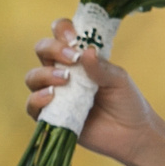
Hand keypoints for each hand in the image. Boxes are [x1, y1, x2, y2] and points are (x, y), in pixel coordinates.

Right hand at [29, 18, 160, 165]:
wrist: (132, 135)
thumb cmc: (126, 102)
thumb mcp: (118, 80)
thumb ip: (101, 67)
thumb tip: (85, 51)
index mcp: (79, 58)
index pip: (61, 34)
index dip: (62, 30)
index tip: (74, 37)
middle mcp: (63, 72)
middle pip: (42, 50)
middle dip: (52, 48)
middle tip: (72, 58)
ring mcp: (55, 94)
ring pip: (33, 77)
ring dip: (44, 74)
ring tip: (65, 81)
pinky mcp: (52, 116)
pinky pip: (32, 105)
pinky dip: (37, 98)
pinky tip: (52, 97)